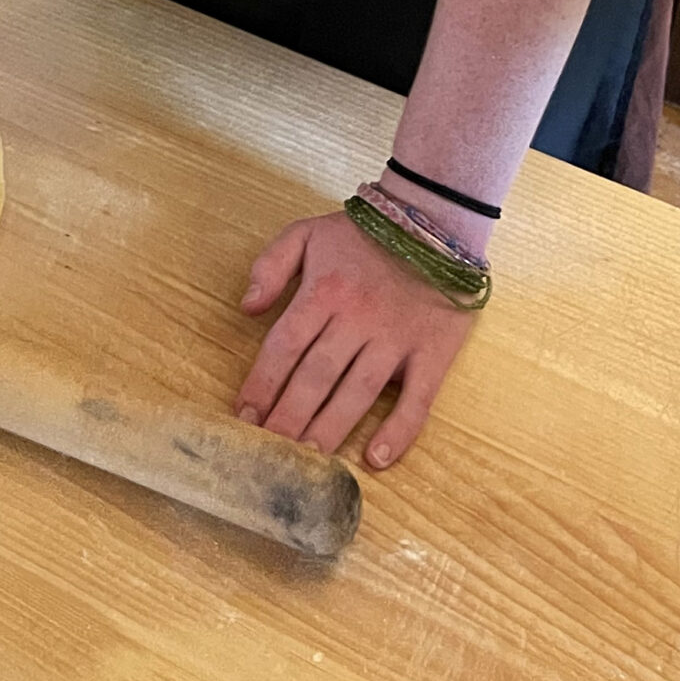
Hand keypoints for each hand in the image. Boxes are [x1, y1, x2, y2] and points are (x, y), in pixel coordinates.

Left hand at [236, 210, 478, 469]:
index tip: (244, 416)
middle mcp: (357, 318)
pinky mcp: (433, 353)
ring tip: (308, 460)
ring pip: (358, 391)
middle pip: (316, 375)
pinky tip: (376, 458)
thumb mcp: (307, 232)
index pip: (285, 345)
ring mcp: (397, 339)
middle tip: (269, 453)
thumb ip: (271, 265)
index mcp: (324, 291)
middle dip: (289, 416)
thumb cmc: (364, 233)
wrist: (435, 220)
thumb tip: (246, 308)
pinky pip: (418, 399)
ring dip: (330, 428)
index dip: (262, 383)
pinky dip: (399, 431)